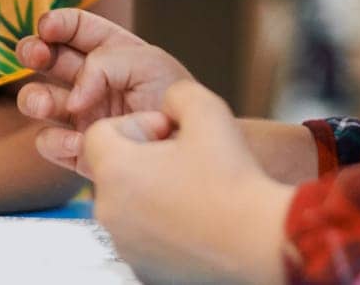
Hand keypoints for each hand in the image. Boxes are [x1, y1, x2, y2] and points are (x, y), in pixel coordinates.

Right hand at [14, 8, 192, 170]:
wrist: (190, 152)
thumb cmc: (176, 102)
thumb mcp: (149, 64)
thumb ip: (105, 65)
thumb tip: (72, 101)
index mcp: (110, 50)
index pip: (74, 27)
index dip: (55, 22)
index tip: (47, 29)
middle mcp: (90, 80)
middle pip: (46, 58)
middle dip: (33, 51)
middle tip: (36, 55)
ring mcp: (81, 115)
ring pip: (37, 100)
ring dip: (34, 98)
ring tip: (46, 105)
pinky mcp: (78, 150)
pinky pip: (48, 143)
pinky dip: (55, 141)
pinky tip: (77, 142)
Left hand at [84, 82, 292, 284]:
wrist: (260, 239)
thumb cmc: (233, 179)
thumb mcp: (206, 109)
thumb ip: (175, 94)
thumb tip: (166, 102)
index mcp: (115, 171)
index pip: (99, 133)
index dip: (135, 125)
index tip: (168, 134)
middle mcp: (109, 211)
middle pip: (111, 167)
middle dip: (141, 156)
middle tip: (181, 157)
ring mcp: (124, 242)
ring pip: (125, 200)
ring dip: (150, 187)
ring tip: (191, 185)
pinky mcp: (142, 265)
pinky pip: (140, 230)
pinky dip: (159, 219)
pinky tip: (193, 213)